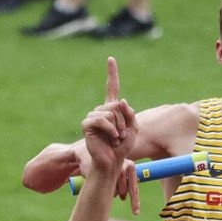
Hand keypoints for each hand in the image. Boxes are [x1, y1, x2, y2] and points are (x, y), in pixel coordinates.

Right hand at [82, 57, 137, 181]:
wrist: (113, 161)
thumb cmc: (123, 147)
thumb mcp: (133, 128)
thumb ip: (130, 113)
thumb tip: (120, 101)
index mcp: (112, 109)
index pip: (112, 88)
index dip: (112, 73)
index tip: (111, 59)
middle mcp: (101, 111)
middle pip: (116, 104)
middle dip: (124, 120)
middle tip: (121, 135)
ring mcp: (93, 117)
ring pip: (110, 112)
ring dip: (118, 127)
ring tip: (116, 138)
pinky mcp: (87, 125)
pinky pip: (102, 120)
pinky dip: (110, 129)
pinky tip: (111, 138)